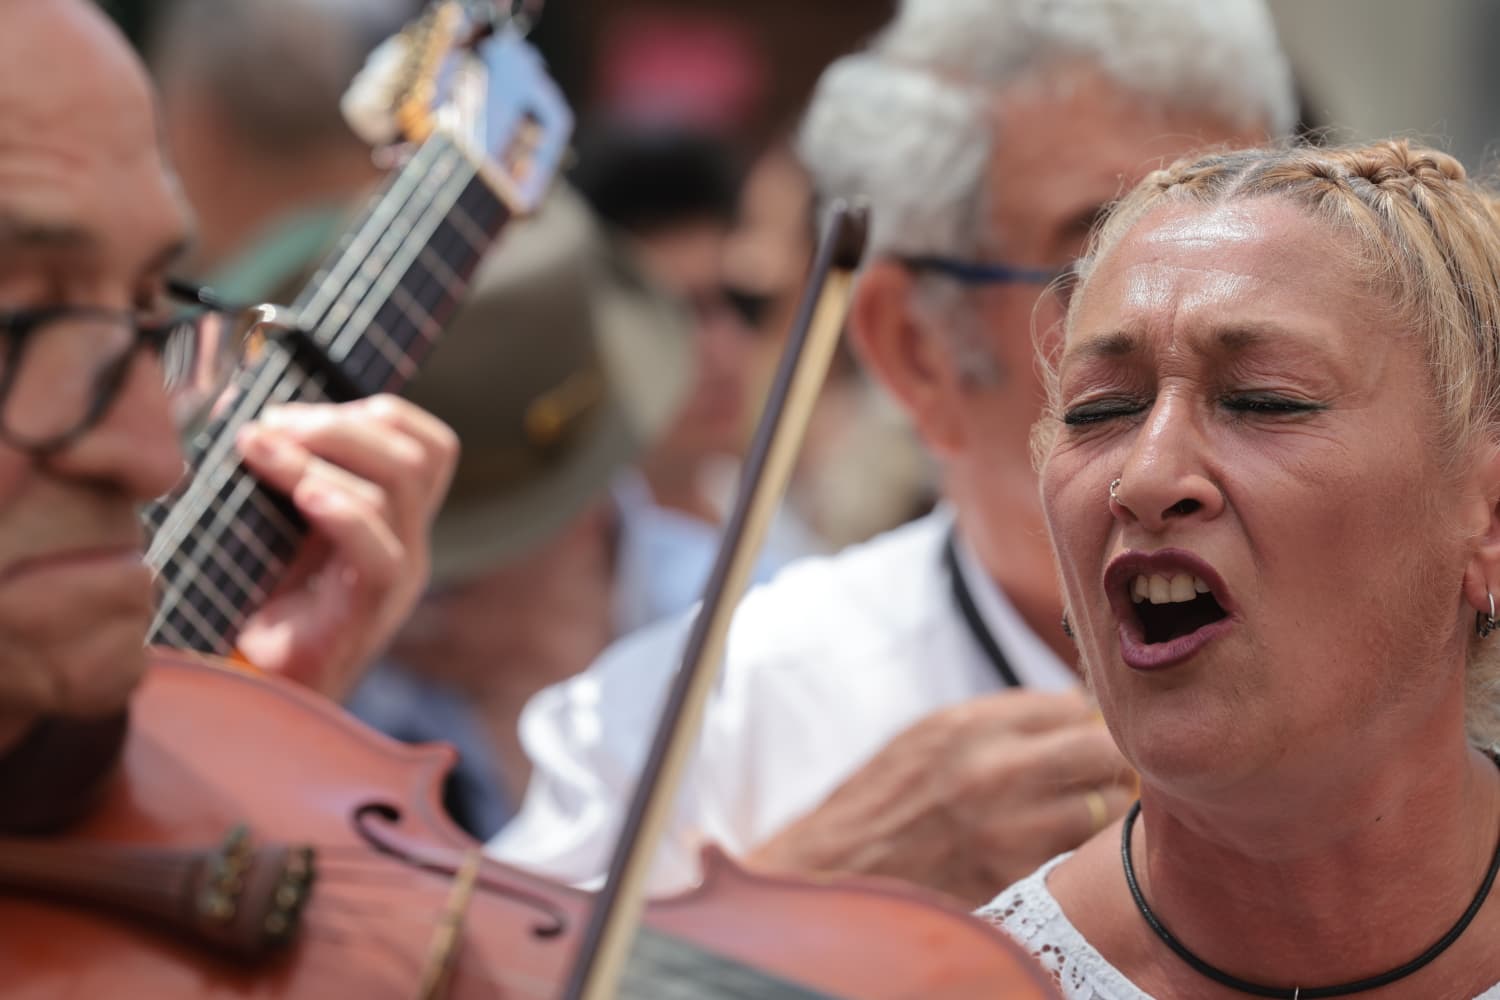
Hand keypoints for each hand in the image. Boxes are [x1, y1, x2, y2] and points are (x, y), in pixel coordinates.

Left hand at [231, 395, 457, 699]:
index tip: (299, 413)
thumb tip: (255, 416)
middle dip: (338, 423)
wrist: (251, 696)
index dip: (379, 413)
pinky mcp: (370, 615)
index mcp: (396, 520)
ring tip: (257, 449)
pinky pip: (379, 554)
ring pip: (397, 491)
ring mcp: (398, 580)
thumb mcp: (280, 528)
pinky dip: (343, 514)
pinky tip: (302, 493)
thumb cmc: (257, 607)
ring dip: (320, 453)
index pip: (431, 446)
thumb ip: (288, 478)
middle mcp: (409, 545)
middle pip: (418, 456)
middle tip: (268, 425)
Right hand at [746, 689, 1134, 906]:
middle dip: (1109, 756)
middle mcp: (995, 769)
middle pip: (1100, 748)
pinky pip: (1077, 851)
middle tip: (1102, 768)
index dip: (1084, 718)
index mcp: (970, 724)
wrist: (839, 867)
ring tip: (1080, 807)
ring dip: (1102, 805)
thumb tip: (1073, 710)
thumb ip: (999, 720)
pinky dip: (1078, 843)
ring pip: (1104, 805)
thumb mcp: (929, 734)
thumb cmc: (884, 798)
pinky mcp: (1015, 873)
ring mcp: (1010, 826)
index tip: (1083, 730)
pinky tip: (1056, 840)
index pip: (1069, 703)